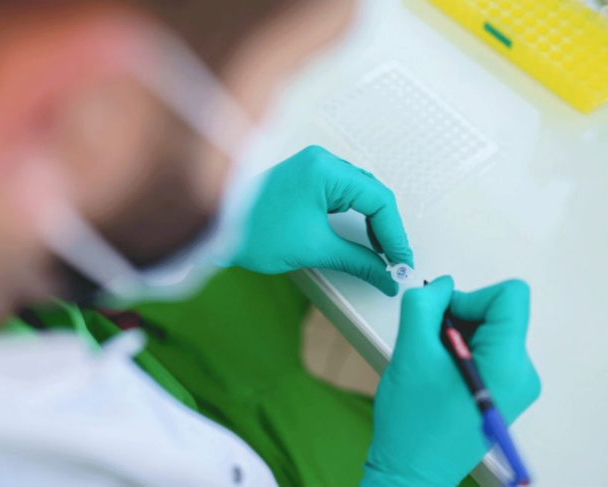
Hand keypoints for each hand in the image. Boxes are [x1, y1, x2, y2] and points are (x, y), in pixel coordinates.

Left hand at [232, 146, 413, 295]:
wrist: (217, 232)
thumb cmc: (253, 232)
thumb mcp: (314, 249)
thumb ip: (358, 261)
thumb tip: (385, 274)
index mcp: (324, 170)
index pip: (378, 199)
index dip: (395, 233)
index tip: (401, 259)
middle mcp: (321, 163)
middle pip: (371, 194)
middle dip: (386, 229)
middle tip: (394, 259)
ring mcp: (312, 169)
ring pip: (359, 195)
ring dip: (372, 223)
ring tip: (381, 252)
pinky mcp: (306, 181)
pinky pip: (343, 196)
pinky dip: (356, 217)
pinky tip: (362, 236)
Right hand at [362, 277, 540, 486]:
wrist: (411, 471)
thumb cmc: (412, 420)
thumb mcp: (411, 352)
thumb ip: (424, 305)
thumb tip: (442, 285)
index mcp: (508, 363)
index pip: (510, 296)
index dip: (470, 296)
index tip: (441, 319)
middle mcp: (522, 373)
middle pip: (498, 312)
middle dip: (458, 318)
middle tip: (429, 346)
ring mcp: (514, 385)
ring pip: (489, 330)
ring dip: (455, 336)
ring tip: (431, 365)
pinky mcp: (502, 393)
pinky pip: (486, 351)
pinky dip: (458, 351)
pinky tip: (438, 375)